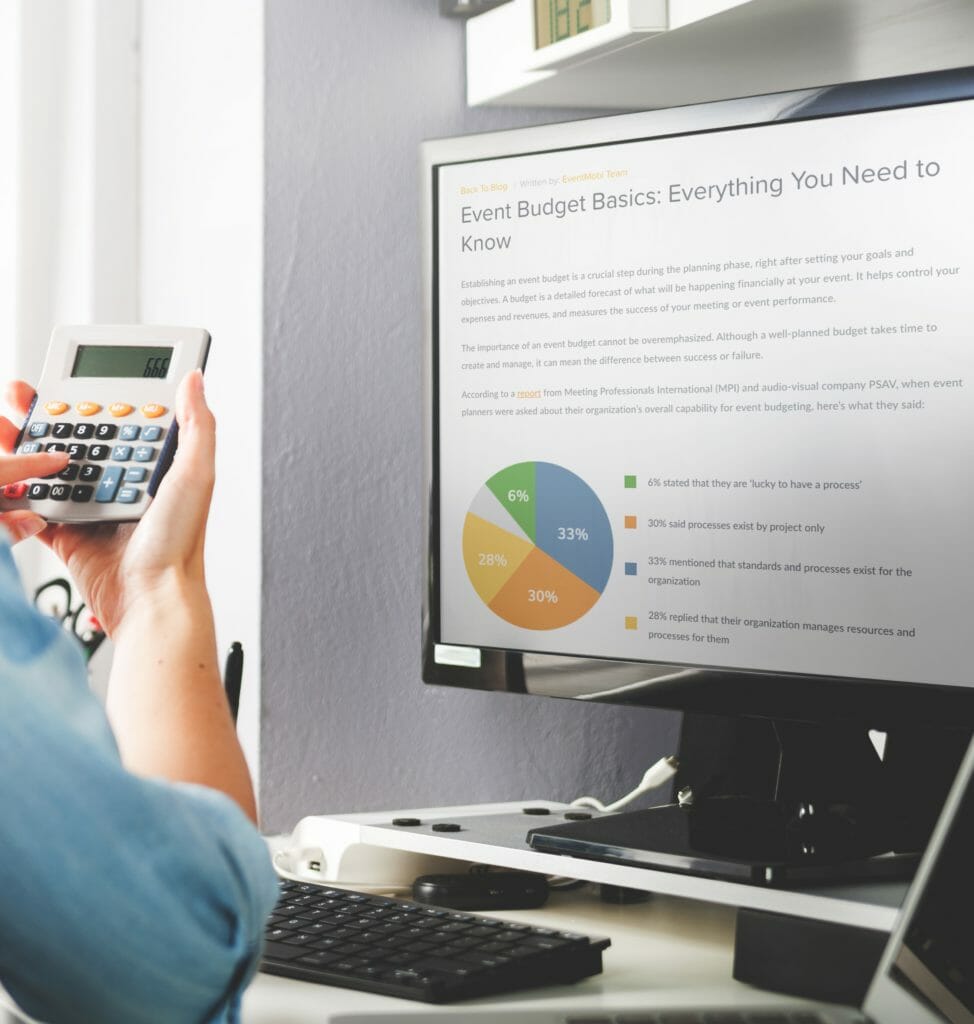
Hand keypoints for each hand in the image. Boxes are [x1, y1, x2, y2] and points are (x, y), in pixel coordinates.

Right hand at [3, 372, 215, 634]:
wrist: (150, 602)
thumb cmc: (180, 546)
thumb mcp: (196, 476)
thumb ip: (196, 426)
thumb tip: (194, 378)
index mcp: (154, 468)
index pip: (120, 420)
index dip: (93, 397)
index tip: (66, 378)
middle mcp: (124, 485)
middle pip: (79, 440)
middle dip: (47, 417)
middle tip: (20, 398)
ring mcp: (94, 509)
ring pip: (51, 469)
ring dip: (25, 448)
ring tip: (4, 428)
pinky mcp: (69, 536)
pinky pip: (36, 507)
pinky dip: (17, 493)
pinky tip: (6, 475)